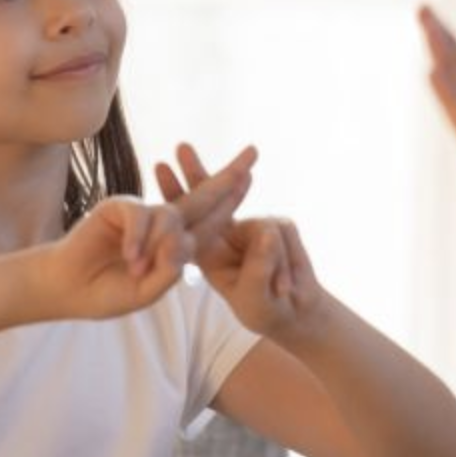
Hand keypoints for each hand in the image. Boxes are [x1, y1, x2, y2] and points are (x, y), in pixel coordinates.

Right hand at [34, 146, 256, 319]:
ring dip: (160, 244)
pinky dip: (139, 238)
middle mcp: (164, 224)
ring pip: (170, 217)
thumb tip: (182, 242)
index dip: (231, 200)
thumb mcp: (147, 291)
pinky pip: (141, 215)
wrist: (68, 289)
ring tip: (138, 269)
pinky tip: (130, 257)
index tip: (251, 177)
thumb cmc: (108, 292)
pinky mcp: (119, 207)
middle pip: (203, 197)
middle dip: (229, 176)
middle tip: (254, 153)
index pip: (211, 221)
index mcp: (176, 244)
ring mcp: (143, 213)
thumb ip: (169, 271)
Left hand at [156, 145, 325, 338]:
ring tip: (280, 290)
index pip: (189, 217)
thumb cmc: (264, 308)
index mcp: (210, 248)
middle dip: (197, 172)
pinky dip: (288, 267)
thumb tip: (266, 232)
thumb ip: (258, 267)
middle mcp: (228, 230)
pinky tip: (287, 288)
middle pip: (210, 196)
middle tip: (180, 146)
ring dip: (272, 265)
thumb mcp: (254, 296)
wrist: (295, 310)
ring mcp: (255, 225)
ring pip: (262, 226)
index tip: (161, 166)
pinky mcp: (281, 225)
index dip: (176, 192)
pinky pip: (283, 236)